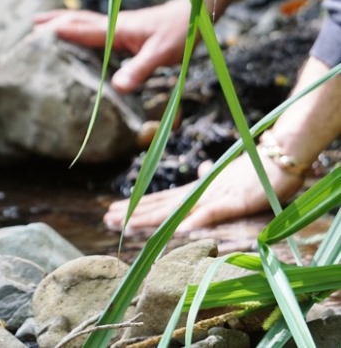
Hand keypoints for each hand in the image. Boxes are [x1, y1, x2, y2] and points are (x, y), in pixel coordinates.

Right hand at [34, 0, 190, 92]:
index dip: (60, 32)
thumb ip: (139, 70)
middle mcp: (113, 24)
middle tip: (31, 24)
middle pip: (78, 20)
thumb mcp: (161, 54)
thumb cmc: (180, 33)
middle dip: (54, 21)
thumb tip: (117, 88)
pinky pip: (94, 28)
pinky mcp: (124, 29)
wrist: (196, 14)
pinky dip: (79, 27)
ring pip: (85, 21)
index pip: (82, 30)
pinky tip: (78, 35)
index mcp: (117, 30)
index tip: (36, 35)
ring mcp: (118, 25)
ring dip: (64, 21)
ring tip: (44, 22)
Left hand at [104, 153, 303, 231]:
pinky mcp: (234, 201)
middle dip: (132, 213)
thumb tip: (199, 170)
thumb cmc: (254, 169)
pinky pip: (212, 213)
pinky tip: (177, 229)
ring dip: (151, 217)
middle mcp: (197, 194)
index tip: (112, 211)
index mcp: (195, 192)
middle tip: (105, 218)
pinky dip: (195, 221)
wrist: (280, 157)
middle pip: (159, 206)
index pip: (159, 201)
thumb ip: (211, 178)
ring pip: (176, 210)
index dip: (135, 207)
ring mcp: (214, 197)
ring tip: (127, 223)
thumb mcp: (227, 178)